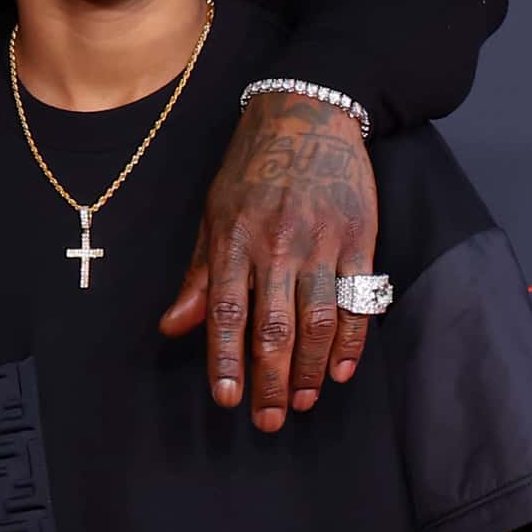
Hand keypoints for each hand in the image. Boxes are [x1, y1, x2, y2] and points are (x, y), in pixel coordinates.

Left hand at [159, 91, 377, 428]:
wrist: (309, 110)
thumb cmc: (252, 167)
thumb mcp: (213, 214)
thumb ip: (199, 276)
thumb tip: (172, 327)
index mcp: (236, 241)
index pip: (227, 312)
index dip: (226, 360)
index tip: (228, 399)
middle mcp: (278, 245)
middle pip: (276, 328)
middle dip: (272, 381)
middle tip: (270, 421)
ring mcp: (322, 243)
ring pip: (319, 320)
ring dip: (311, 369)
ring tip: (302, 402)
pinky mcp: (359, 237)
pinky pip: (358, 299)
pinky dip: (351, 340)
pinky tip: (339, 371)